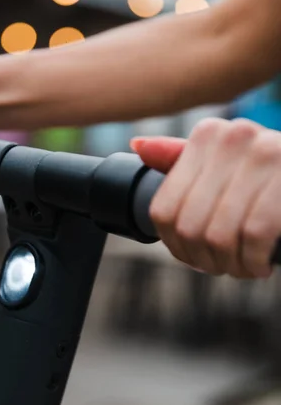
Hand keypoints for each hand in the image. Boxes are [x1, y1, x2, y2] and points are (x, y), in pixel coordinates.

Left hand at [131, 118, 280, 278]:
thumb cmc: (274, 178)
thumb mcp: (228, 165)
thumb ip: (183, 160)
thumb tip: (137, 148)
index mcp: (208, 136)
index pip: (162, 209)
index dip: (175, 247)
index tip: (196, 258)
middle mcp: (232, 136)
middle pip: (188, 226)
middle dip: (205, 261)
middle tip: (225, 268)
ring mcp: (264, 153)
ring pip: (218, 235)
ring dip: (231, 266)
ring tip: (245, 268)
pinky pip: (253, 236)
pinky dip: (253, 261)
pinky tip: (261, 265)